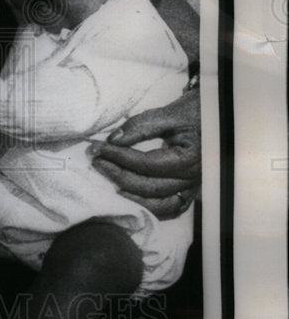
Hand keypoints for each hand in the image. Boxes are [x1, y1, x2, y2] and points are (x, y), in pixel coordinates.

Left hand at [90, 88, 200, 219]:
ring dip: (132, 196)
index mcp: (189, 158)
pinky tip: (132, 198)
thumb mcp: (170, 113)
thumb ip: (141, 126)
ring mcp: (194, 188)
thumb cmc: (197, 110)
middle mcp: (194, 178)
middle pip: (149, 186)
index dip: (119, 156)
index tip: (97, 148)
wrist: (220, 112)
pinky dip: (151, 207)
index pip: (145, 164)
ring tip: (110, 182)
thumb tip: (113, 140)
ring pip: (160, 204)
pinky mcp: (192, 190)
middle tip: (97, 161)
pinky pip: (171, 208)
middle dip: (118, 174)